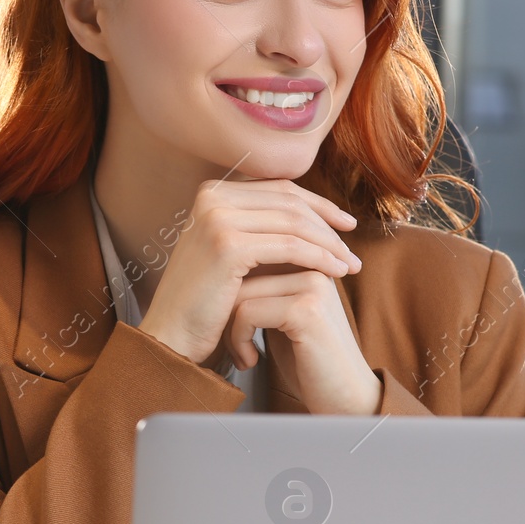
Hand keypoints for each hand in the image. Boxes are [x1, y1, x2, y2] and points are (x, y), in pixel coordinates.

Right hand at [137, 177, 365, 390]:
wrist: (171, 334)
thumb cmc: (205, 301)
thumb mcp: (230, 252)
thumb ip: (259, 228)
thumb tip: (312, 215)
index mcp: (212, 193)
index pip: (278, 189)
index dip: (317, 204)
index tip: (345, 224)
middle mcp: (211, 197)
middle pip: (289, 202)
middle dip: (328, 223)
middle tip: (353, 246)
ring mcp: (217, 218)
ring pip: (293, 223)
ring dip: (329, 243)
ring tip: (350, 265)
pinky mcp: (228, 245)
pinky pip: (289, 247)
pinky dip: (318, 258)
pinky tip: (336, 272)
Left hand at [223, 269, 382, 414]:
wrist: (346, 397)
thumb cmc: (310, 362)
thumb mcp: (282, 317)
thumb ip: (263, 291)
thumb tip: (224, 274)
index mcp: (310, 262)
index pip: (252, 258)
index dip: (232, 293)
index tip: (236, 328)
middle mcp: (314, 265)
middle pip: (242, 272)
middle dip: (227, 312)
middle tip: (236, 347)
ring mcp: (312, 286)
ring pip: (240, 291)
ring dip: (231, 330)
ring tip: (244, 355)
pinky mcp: (306, 310)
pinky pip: (247, 313)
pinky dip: (239, 340)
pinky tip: (251, 360)